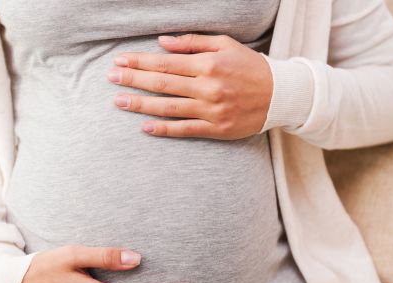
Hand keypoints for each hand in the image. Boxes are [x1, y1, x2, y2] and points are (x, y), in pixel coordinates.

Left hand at [106, 33, 272, 139]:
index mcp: (208, 64)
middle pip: (162, 83)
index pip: (165, 62)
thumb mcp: (225, 45)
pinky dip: (164, 130)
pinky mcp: (216, 129)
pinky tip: (144, 128)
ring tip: (119, 102)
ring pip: (168, 108)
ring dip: (141, 105)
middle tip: (110, 78)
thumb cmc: (250, 67)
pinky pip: (185, 130)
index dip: (139, 61)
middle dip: (133, 80)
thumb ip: (192, 42)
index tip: (120, 61)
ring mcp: (211, 110)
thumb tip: (162, 42)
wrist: (281, 95)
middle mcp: (207, 87)